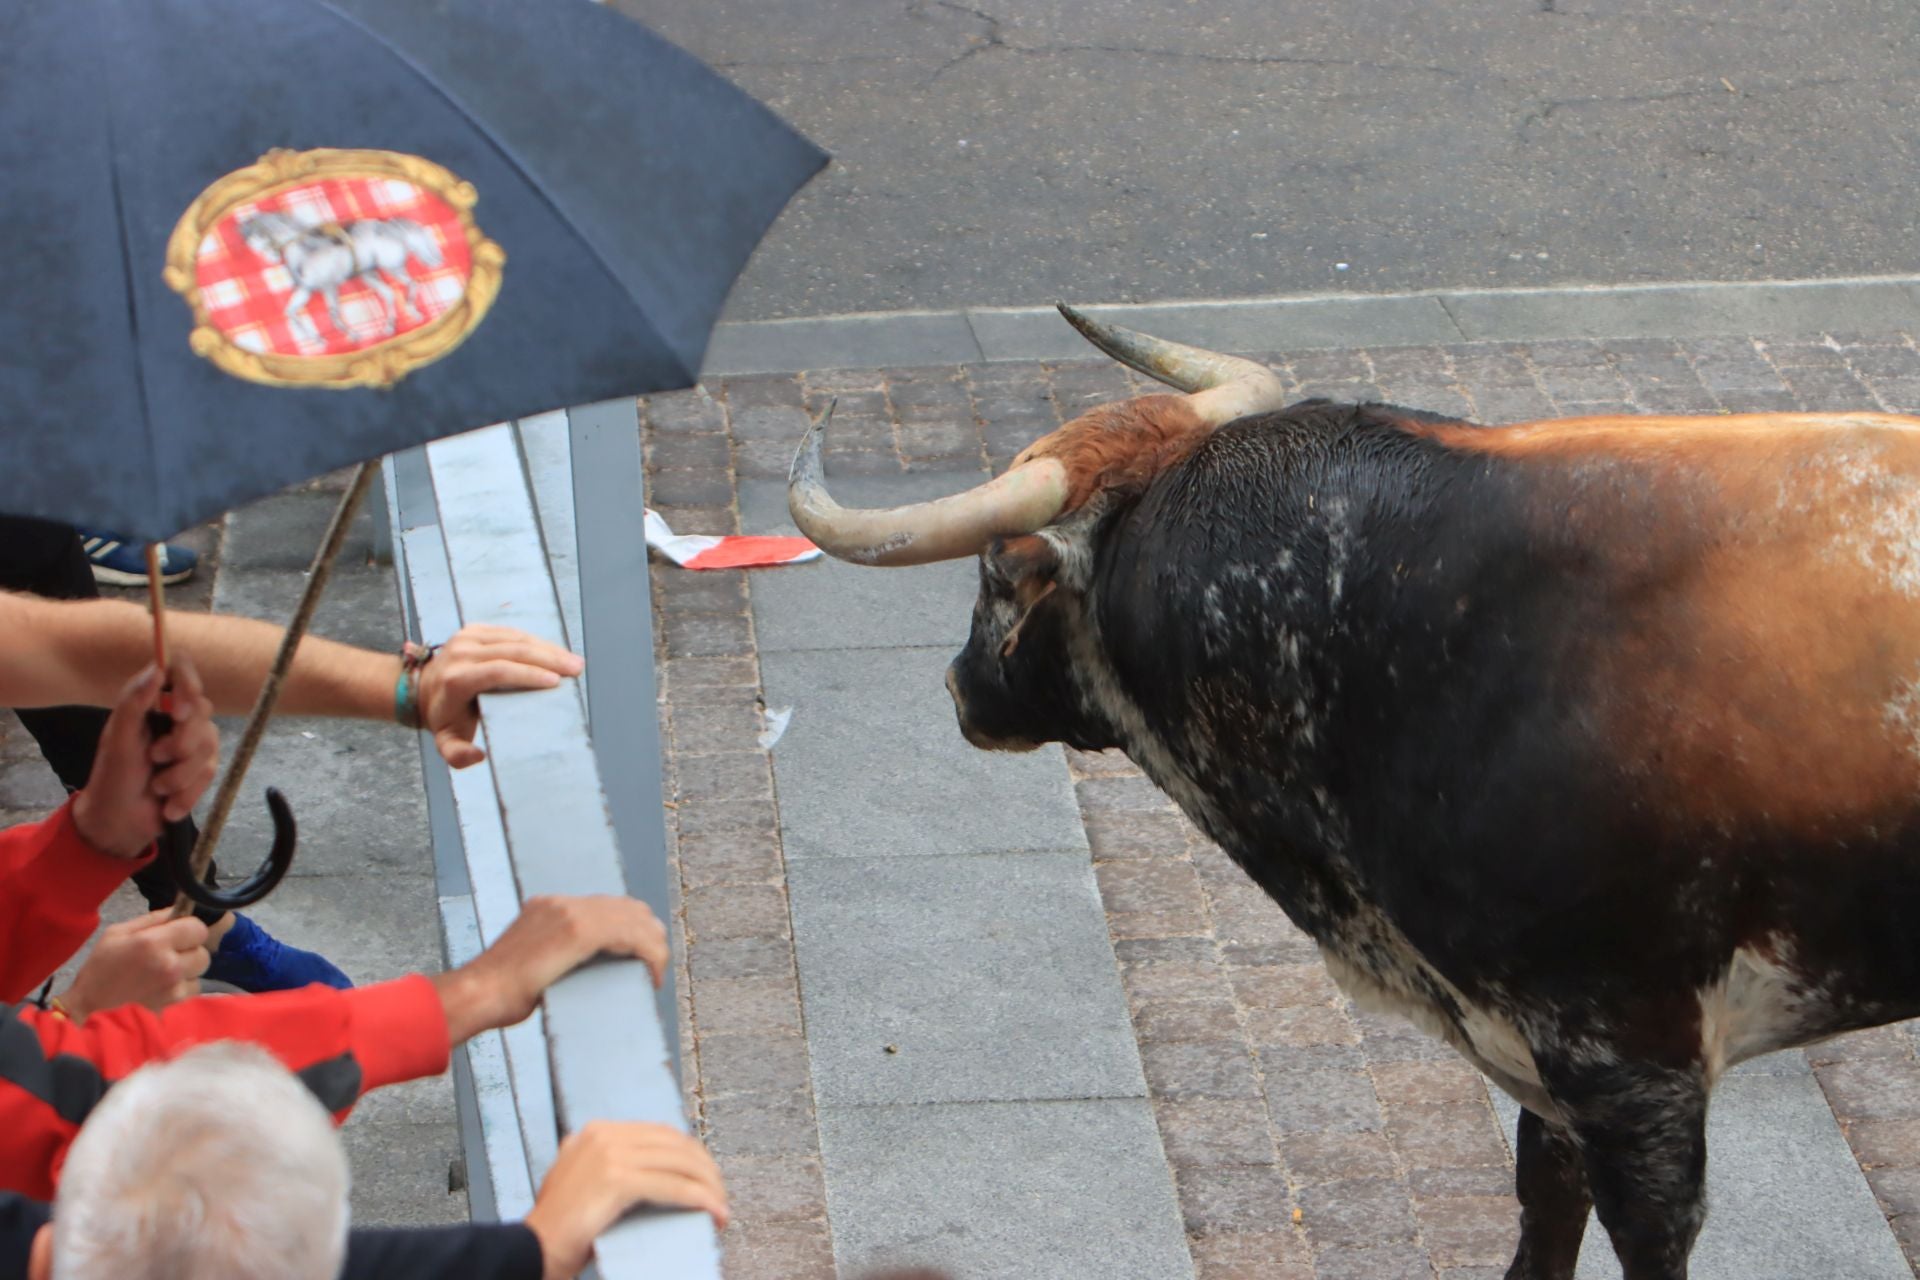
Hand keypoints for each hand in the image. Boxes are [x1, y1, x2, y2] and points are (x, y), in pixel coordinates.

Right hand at [58, 908, 210, 1019]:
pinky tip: (162, 988)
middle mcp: (170, 966)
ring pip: (199, 972)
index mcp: (154, 944)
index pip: (198, 928)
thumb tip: (179, 910)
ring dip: (187, 970)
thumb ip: (152, 920)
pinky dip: (182, 988)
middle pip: (203, 952)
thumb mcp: (118, 933)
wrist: (90, 1009)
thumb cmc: (100, 968)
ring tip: (163, 973)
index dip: (189, 929)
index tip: (178, 933)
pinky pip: (192, 990)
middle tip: (169, 954)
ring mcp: (174, 989)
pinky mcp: (174, 1006)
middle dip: (189, 951)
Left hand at [71, 656, 218, 858]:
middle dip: (181, 742)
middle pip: (202, 710)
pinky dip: (188, 792)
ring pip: (209, 743)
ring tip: (158, 788)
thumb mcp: (119, 740)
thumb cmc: (112, 779)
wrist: (120, 824)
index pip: (179, 670)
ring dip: (181, 773)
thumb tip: (158, 669)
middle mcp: (174, 717)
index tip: (179, 711)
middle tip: (156, 758)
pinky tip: (169, 804)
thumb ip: (134, 702)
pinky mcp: (201, 768)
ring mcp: (191, 741)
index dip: (188, 683)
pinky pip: (211, 771)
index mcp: (150, 702)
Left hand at [418, 625, 583, 768]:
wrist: (422, 690)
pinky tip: (554, 652)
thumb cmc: (444, 718)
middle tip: (575, 668)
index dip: (528, 674)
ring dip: (548, 648)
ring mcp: (467, 637)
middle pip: (511, 651)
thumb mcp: (446, 742)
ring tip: (572, 661)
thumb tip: (480, 755)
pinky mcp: (475, 630)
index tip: (555, 681)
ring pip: (515, 638)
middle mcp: (461, 653)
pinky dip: (536, 642)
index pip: (497, 671)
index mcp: (456, 679)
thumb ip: (457, 755)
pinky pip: (510, 633)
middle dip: (548, 658)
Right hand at [430, 895, 666, 1042]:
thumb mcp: (528, 964)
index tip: (639, 952)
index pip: (605, 905)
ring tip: (657, 972)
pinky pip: (631, 937)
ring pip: (634, 920)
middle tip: (655, 963)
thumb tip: (577, 974)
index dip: (630, 925)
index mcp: (548, 906)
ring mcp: (569, 913)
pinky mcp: (578, 932)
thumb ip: (555, 959)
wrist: (478, 994)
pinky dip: (650, 954)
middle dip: (648, 933)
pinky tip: (654, 975)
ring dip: (654, 946)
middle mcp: (561, 903)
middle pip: (625, 907)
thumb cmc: (498, 994)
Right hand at [522, 1121, 728, 1278]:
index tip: (706, 1177)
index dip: (690, 1154)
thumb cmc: (559, 1231)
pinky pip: (673, 1186)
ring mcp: (608, 1154)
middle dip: (705, 1169)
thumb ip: (608, 1168)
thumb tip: (655, 1173)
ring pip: (679, 1163)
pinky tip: (714, 1212)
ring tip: (721, 1208)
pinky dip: (700, 1199)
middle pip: (674, 1143)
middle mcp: (603, 1135)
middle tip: (719, 1195)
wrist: (530, 1251)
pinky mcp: (616, 1179)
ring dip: (709, 1186)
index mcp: (595, 1132)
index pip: (659, 1133)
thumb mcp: (581, 1183)